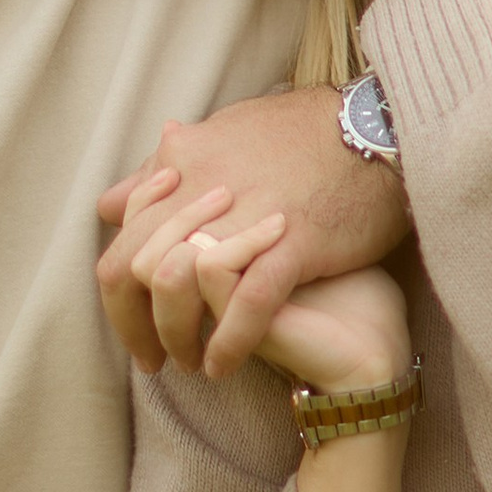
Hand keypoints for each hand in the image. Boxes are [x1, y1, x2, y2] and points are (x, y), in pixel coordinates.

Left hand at [97, 86, 410, 378]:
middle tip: (156, 360)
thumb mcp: (224, 134)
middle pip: (137, 270)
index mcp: (183, 163)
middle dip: (137, 327)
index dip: (121, 296)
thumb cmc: (307, 132)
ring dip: (178, 338)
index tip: (137, 326)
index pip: (123, 242)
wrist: (378, 126)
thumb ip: (164, 174)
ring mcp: (246, 215)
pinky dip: (228, 342)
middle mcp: (202, 187)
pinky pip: (246, 302)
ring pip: (177, 286)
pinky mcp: (294, 240)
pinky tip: (224, 365)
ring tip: (191, 363)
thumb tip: (113, 202)